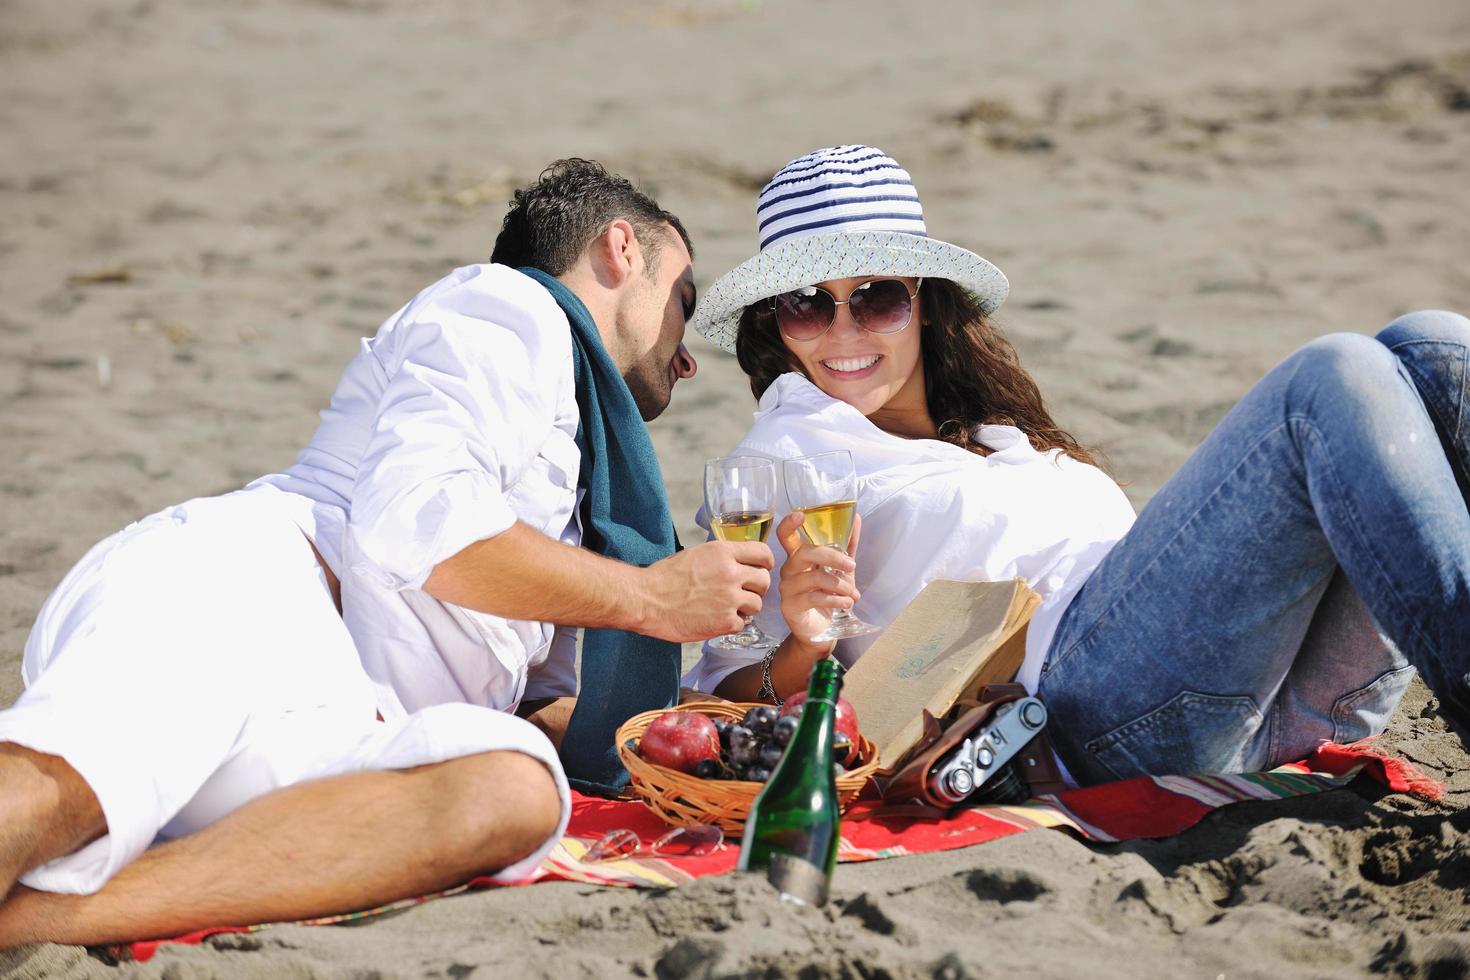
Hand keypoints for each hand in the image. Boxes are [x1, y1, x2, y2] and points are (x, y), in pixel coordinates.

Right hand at [635, 541, 772, 642]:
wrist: (647, 599)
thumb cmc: (666, 577)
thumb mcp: (697, 554)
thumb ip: (722, 557)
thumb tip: (739, 563)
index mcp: (724, 552)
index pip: (763, 553)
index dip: (765, 563)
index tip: (761, 569)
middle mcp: (731, 573)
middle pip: (764, 580)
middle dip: (757, 587)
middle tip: (744, 592)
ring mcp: (730, 598)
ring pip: (757, 604)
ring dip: (746, 607)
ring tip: (727, 607)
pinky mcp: (725, 622)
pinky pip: (743, 623)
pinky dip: (732, 624)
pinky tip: (717, 619)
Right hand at [775, 511, 861, 646]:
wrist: (821, 630)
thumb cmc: (828, 596)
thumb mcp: (841, 570)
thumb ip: (847, 546)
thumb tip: (856, 518)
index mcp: (798, 557)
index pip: (785, 536)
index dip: (788, 524)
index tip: (800, 515)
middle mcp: (788, 570)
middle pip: (804, 553)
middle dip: (832, 557)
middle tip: (852, 566)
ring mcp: (787, 589)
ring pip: (813, 578)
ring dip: (839, 584)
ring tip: (853, 594)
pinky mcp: (790, 607)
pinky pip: (814, 598)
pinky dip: (836, 599)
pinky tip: (847, 602)